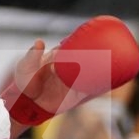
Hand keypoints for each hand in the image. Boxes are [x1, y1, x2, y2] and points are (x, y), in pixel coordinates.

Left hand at [4, 18, 138, 123]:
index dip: (82, 40)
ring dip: (102, 67)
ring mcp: (74, 80)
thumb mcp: (26, 67)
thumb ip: (32, 56)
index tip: (91, 35)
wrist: (26, 104)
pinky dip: (101, 84)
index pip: (73, 46)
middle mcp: (68, 67)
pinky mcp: (77, 93)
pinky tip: (111, 80)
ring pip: (92, 72)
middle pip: (86, 58)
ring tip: (115, 60)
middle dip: (97, 53)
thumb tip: (40, 42)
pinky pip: (92, 88)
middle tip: (107, 48)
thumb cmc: (24, 83)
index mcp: (58, 57)